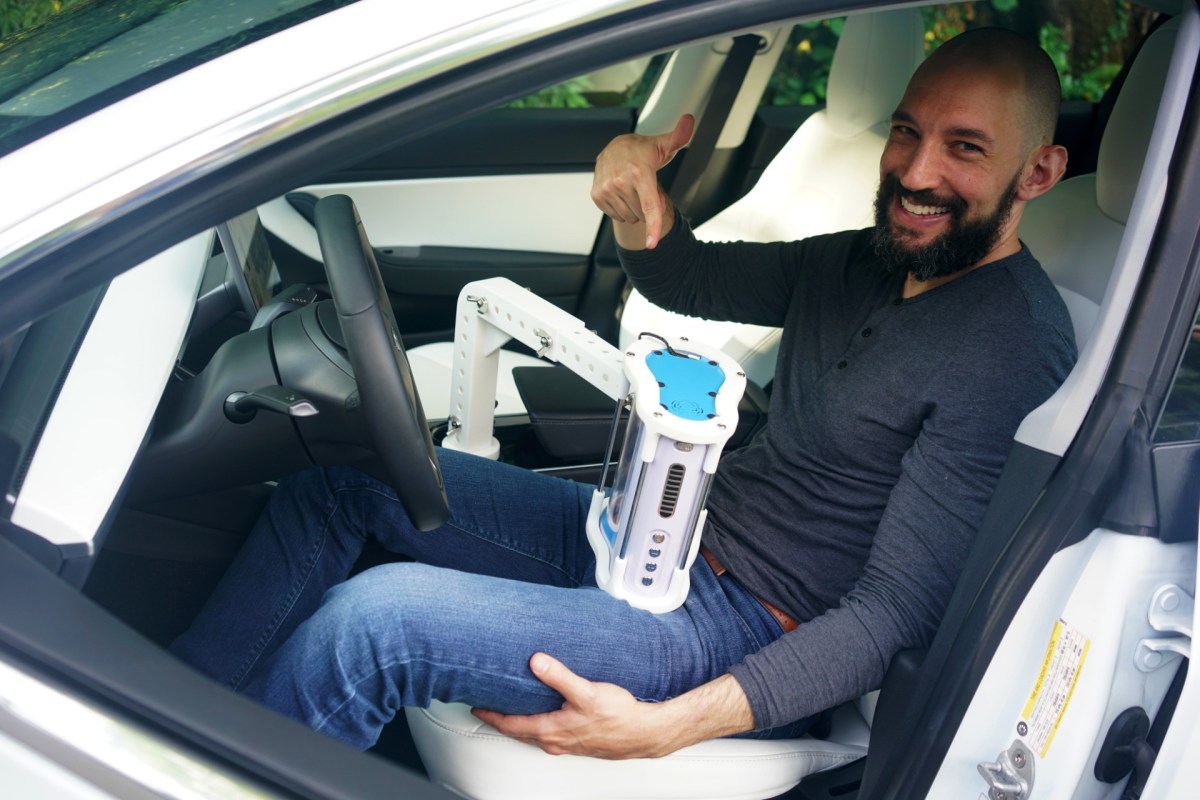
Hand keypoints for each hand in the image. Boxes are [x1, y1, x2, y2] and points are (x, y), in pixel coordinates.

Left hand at [471, 652, 675, 758]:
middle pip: (518, 732)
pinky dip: (536, 725)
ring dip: (518, 724)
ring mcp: (567, 744)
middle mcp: (556, 741)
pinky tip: (543, 715)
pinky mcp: (578, 741)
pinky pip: (548, 734)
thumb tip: (536, 662)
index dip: (491, 715)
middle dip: (500, 720)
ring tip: (509, 710)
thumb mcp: (586, 692)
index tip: (476, 706)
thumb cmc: (619, 717)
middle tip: (486, 708)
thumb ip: (559, 676)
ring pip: (533, 734)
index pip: (511, 724)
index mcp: (552, 730)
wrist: (643, 733)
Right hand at [591, 114, 693, 248]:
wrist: (615, 147)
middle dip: (645, 206)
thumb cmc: (643, 151)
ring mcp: (606, 189)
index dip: (653, 227)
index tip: (652, 244)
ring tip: (632, 188)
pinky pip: (615, 215)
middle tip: (643, 187)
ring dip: (633, 208)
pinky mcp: (596, 195)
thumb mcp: (664, 145)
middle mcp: (620, 181)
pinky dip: (621, 207)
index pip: (649, 206)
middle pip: (641, 215)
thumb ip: (679, 136)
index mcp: (640, 173)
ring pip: (628, 217)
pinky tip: (620, 191)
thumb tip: (689, 120)